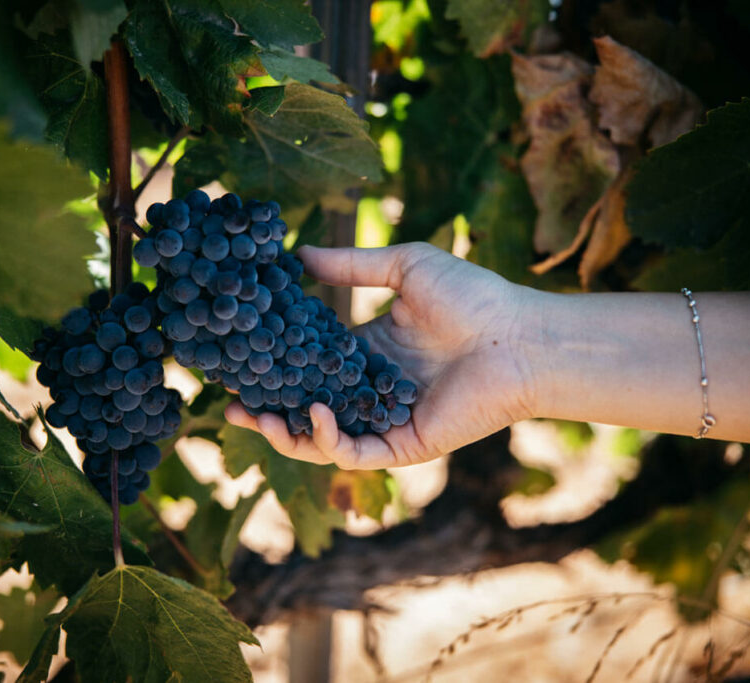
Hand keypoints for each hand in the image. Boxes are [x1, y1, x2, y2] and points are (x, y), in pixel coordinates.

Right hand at [224, 242, 539, 468]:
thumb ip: (351, 265)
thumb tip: (298, 253)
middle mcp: (370, 390)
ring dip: (284, 434)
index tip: (238, 356)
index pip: (308, 366)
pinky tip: (310, 413)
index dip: (273, 365)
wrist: (520, 336)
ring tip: (251, 417)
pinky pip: (355, 452)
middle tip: (230, 402)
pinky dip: (327, 440)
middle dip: (265, 411)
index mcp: (367, 352)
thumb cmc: (472, 296)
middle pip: (305, 409)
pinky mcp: (404, 445)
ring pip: (322, 440)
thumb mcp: (403, 267)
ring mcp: (385, 421)